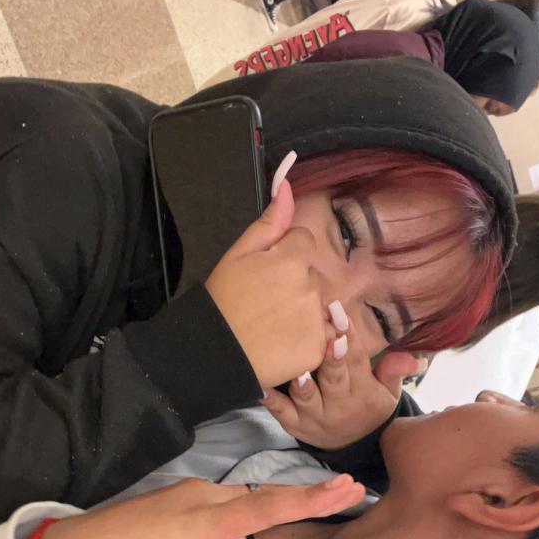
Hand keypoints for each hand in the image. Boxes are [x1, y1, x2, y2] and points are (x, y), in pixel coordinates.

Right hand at [204, 178, 334, 389]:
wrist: (216, 353)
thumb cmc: (222, 302)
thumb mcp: (237, 255)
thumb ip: (269, 222)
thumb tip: (287, 185)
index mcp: (291, 258)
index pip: (305, 243)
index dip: (286, 256)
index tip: (267, 274)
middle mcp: (309, 285)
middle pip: (313, 276)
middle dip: (296, 285)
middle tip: (266, 304)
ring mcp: (315, 318)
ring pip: (319, 306)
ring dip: (303, 313)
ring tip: (273, 325)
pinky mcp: (318, 347)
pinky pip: (322, 336)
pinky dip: (307, 339)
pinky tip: (282, 342)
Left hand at [264, 313, 419, 449]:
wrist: (353, 446)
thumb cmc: (368, 406)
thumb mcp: (388, 392)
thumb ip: (394, 371)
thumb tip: (413, 359)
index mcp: (364, 393)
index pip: (358, 360)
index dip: (350, 336)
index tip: (339, 311)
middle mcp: (340, 405)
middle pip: (334, 378)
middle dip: (331, 356)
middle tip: (326, 332)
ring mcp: (315, 417)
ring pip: (308, 397)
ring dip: (302, 383)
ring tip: (298, 369)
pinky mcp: (295, 425)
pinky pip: (281, 412)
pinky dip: (270, 400)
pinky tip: (261, 386)